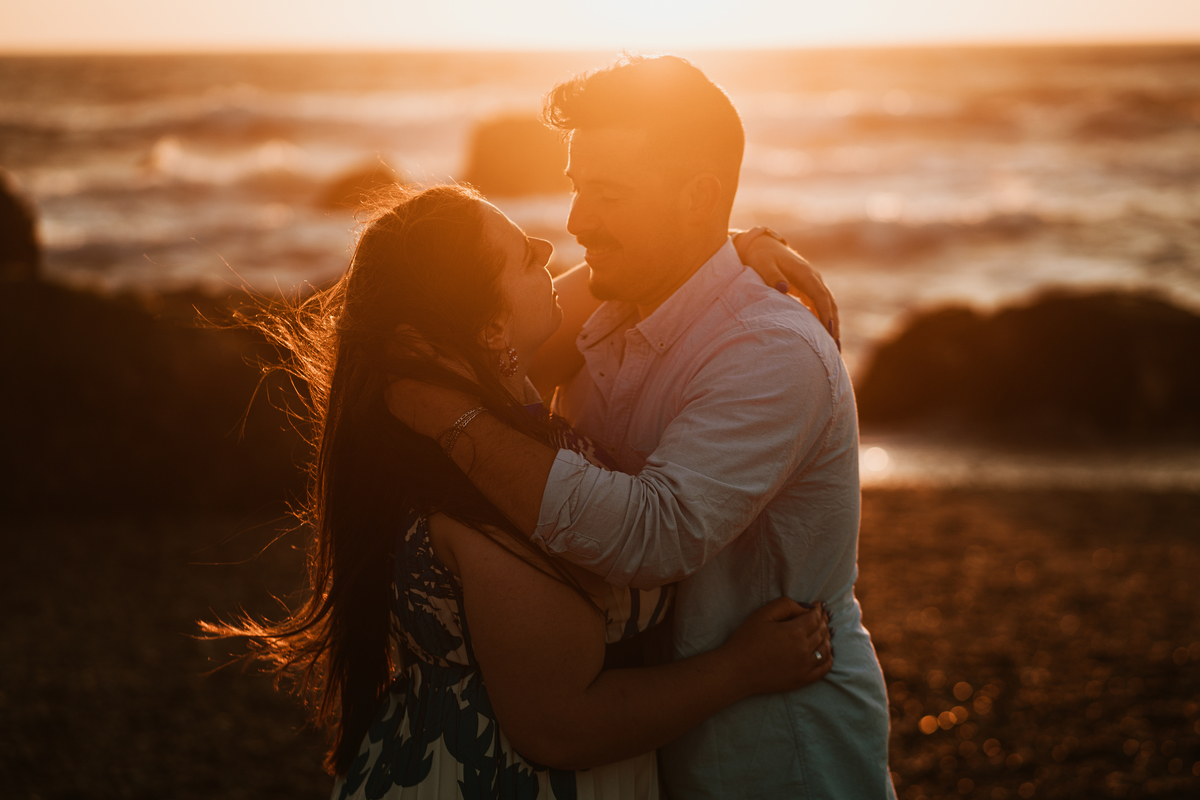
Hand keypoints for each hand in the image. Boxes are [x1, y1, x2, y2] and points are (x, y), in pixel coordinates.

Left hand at [385, 323, 480, 437]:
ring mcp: (393, 389)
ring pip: (388, 370)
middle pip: (390, 351)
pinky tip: (411, 390)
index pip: (401, 333)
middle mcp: (399, 371)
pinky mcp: (392, 404)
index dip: (406, 331)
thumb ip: (439, 346)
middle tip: (414, 355)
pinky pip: (389, 389)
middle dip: (400, 350)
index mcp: (415, 356)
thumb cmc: (462, 390)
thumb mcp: (457, 360)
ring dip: (397, 368)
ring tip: (414, 375)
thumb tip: (427, 339)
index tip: (410, 332)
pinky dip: (396, 386)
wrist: (458, 423)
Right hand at [721, 597, 832, 696]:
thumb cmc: (746, 640)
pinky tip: (828, 652)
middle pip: (821, 632)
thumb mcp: (762, 614)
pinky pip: (824, 668)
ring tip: (825, 631)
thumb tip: (806, 607)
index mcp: (794, 632)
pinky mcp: (802, 680)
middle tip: (823, 615)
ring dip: (827, 637)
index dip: (818, 610)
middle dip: (823, 621)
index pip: (814, 617)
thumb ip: (786, 605)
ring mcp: (804, 666)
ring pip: (825, 648)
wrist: (737, 671)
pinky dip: (829, 658)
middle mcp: (804, 649)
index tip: (818, 605)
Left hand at [735, 233, 839, 343]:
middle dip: (833, 324)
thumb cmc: (762, 256)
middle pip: (829, 302)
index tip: (828, 330)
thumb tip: (783, 288)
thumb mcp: (763, 264)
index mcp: (804, 272)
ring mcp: (813, 282)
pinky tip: (825, 335)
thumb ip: (772, 276)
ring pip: (828, 304)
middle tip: (835, 346)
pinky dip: (824, 319)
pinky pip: (821, 305)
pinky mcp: (809, 287)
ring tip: (834, 346)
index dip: (825, 313)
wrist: (764, 246)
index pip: (819, 295)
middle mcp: (813, 277)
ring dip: (832, 323)